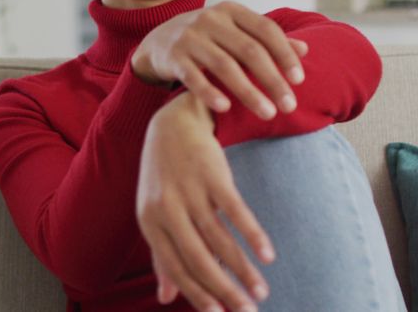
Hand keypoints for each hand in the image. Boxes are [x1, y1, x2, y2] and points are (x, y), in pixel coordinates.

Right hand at [131, 1, 308, 119]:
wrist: (158, 40)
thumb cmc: (207, 37)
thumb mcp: (235, 30)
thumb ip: (266, 39)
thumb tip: (305, 49)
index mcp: (231, 11)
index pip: (266, 30)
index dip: (285, 54)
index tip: (299, 79)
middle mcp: (210, 20)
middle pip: (249, 51)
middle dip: (272, 79)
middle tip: (289, 105)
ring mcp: (189, 37)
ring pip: (224, 66)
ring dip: (248, 92)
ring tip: (267, 113)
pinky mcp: (172, 57)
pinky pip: (193, 77)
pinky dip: (209, 92)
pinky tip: (226, 109)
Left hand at [137, 92, 274, 311]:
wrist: (172, 124)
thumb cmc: (165, 178)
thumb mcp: (155, 214)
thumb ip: (162, 256)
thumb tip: (165, 299)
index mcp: (149, 223)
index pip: (175, 267)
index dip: (197, 294)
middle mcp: (166, 209)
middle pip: (198, 259)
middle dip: (225, 290)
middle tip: (247, 311)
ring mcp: (190, 191)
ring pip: (220, 239)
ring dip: (243, 269)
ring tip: (262, 291)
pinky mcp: (213, 174)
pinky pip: (236, 211)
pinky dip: (253, 235)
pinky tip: (268, 255)